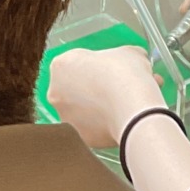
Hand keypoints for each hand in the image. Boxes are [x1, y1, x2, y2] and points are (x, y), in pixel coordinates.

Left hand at [46, 43, 163, 150]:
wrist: (134, 109)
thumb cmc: (127, 75)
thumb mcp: (129, 52)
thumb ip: (121, 56)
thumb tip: (130, 62)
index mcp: (61, 65)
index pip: (75, 62)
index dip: (94, 65)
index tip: (109, 69)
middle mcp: (55, 92)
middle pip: (73, 88)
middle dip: (92, 88)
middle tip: (115, 88)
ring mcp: (65, 118)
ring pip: (81, 112)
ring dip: (97, 108)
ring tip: (122, 106)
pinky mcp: (79, 138)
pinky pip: (92, 130)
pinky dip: (105, 127)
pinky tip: (121, 121)